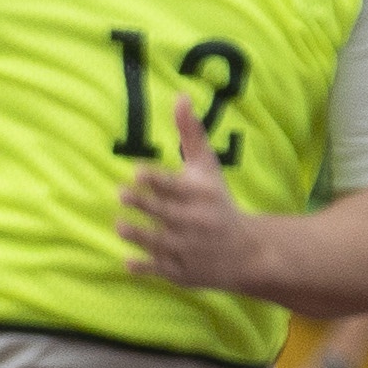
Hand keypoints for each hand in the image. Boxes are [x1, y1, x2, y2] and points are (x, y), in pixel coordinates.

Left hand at [111, 108, 308, 300]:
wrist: (247, 252)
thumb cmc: (219, 202)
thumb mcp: (208, 168)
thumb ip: (191, 134)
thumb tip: (180, 95)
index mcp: (201, 195)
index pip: (176, 186)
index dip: (157, 180)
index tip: (137, 172)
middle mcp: (197, 222)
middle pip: (167, 213)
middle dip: (145, 204)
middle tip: (121, 193)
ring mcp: (190, 249)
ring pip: (161, 242)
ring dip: (140, 235)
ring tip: (120, 225)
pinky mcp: (183, 272)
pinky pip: (162, 270)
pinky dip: (146, 268)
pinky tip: (127, 262)